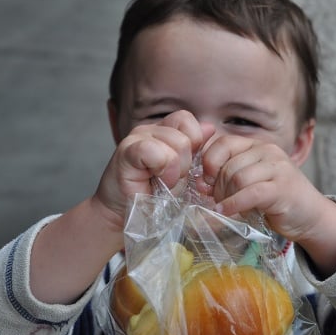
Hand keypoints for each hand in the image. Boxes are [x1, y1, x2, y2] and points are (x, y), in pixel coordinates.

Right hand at [94, 110, 213, 223]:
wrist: (126, 214)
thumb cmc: (154, 196)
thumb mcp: (183, 173)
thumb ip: (196, 151)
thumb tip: (210, 127)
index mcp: (165, 131)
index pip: (188, 120)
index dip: (195, 145)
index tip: (186, 168)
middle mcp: (151, 130)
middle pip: (186, 135)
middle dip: (187, 164)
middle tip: (172, 180)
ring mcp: (137, 137)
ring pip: (176, 142)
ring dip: (175, 170)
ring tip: (162, 182)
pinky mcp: (126, 150)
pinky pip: (153, 150)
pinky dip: (161, 169)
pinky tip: (154, 180)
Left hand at [199, 135, 335, 275]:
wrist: (311, 216)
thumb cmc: (276, 200)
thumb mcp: (250, 182)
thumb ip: (227, 177)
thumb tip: (199, 182)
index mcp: (257, 145)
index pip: (223, 143)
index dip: (209, 162)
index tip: (206, 182)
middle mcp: (268, 151)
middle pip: (228, 165)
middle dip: (216, 186)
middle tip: (217, 201)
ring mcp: (278, 168)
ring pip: (237, 178)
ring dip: (225, 197)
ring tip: (225, 207)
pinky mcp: (282, 188)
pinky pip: (250, 193)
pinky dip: (233, 204)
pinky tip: (226, 212)